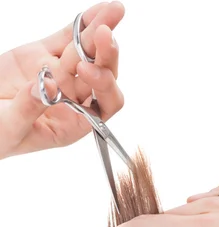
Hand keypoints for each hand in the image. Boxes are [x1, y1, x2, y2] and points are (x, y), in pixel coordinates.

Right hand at [0, 1, 124, 159]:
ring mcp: (60, 74)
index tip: (88, 70)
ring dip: (100, 31)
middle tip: (104, 34)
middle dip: (106, 54)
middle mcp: (73, 98)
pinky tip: (99, 12)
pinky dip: (82, 23)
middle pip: (100, 74)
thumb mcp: (10, 127)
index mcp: (73, 123)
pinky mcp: (45, 54)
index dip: (103, 86)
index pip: (103, 105)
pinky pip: (68, 37)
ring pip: (86, 51)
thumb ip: (28, 109)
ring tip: (114, 10)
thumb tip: (45, 86)